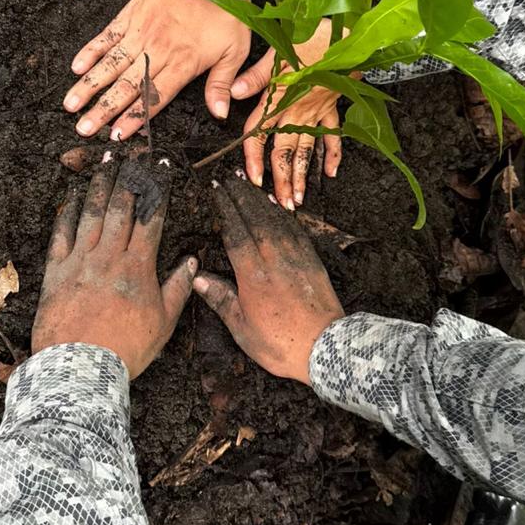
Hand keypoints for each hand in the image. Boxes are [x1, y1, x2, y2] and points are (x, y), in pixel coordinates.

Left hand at [31, 155, 196, 376]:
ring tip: (104, 163)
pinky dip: (66, 213)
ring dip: (99, 185)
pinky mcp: (56, 271)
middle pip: (120, 207)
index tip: (162, 167)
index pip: (151, 217)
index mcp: (139, 266)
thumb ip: (178, 288)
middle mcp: (109, 256)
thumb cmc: (126, 349)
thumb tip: (192, 261)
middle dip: (128, 177)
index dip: (158, 189)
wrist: (80, 368)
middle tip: (132, 154)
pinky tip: (71, 196)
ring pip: (91, 213)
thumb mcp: (163, 322)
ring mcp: (80, 261)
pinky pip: (61, 234)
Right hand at [64, 0, 250, 139]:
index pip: (153, 98)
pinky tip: (76, 67)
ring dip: (89, 86)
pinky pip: (107, 36)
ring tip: (71, 104)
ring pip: (110, 65)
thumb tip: (219, 113)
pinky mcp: (131, 15)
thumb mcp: (236, 49)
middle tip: (82, 128)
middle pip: (125, 87)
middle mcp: (156, 51)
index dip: (133, 119)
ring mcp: (140, 33)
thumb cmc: (225, 8)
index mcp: (181, 64)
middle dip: (102, 110)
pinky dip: (90, 51)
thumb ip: (222, 83)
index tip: (116, 135)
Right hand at [194, 175, 343, 383]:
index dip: (224, 207)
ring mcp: (296, 256)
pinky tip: (276, 207)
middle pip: (253, 216)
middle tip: (229, 176)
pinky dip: (283, 214)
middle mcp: (274, 256)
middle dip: (240, 194)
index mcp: (252, 272)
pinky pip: (295, 228)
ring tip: (248, 183)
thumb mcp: (242, 327)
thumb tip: (198, 278)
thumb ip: (221, 298)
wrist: (326, 348)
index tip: (215, 189)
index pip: (234, 230)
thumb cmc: (280, 342)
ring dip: (260, 198)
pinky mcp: (312, 260)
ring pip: (274, 218)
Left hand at [232, 18, 341, 209]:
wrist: (348, 35)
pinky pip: (333, 134)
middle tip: (282, 204)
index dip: (254, 158)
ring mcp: (317, 111)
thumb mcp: (278, 53)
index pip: (261, 133)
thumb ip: (256, 77)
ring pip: (307, 149)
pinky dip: (332, 153)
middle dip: (283, 180)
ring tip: (299, 198)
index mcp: (281, 99)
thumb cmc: (313, 39)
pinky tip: (331, 172)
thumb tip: (233, 93)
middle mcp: (298, 110)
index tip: (254, 179)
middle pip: (285, 151)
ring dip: (304, 175)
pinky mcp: (332, 105)